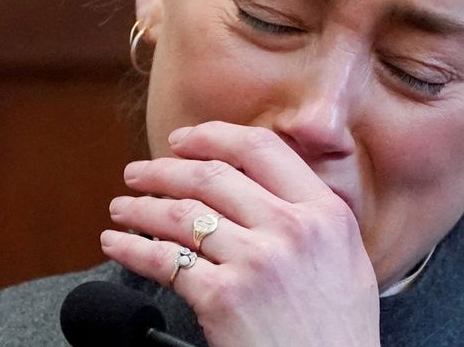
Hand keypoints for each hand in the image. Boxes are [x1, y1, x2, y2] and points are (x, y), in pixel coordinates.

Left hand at [101, 121, 379, 346]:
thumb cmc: (338, 329)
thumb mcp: (347, 259)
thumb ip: (314, 215)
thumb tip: (265, 181)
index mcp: (324, 213)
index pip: (261, 149)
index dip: (212, 136)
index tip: (182, 140)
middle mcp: (291, 229)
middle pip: (212, 176)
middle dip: (163, 169)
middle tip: (138, 172)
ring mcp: (256, 261)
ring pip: (181, 214)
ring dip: (140, 207)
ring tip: (122, 207)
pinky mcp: (223, 297)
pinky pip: (164, 260)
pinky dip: (131, 248)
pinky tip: (116, 244)